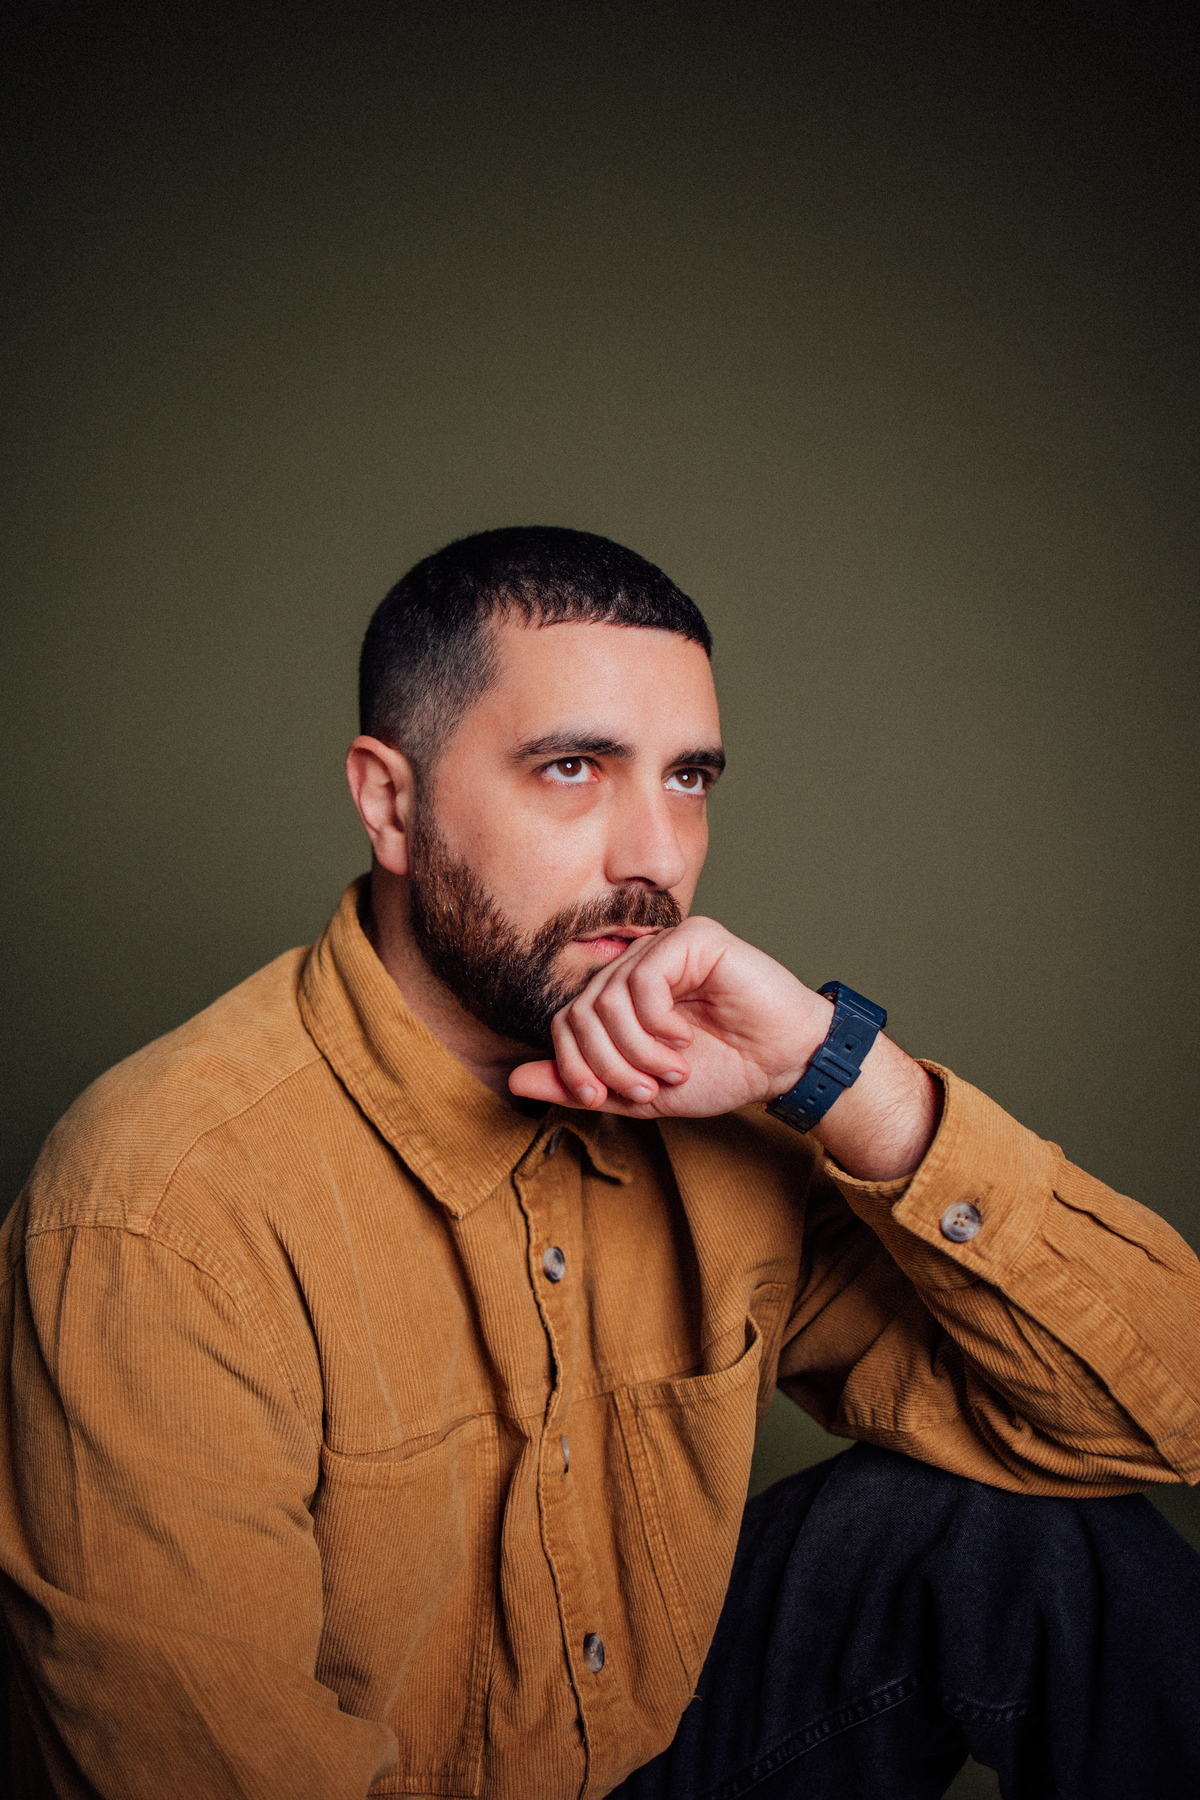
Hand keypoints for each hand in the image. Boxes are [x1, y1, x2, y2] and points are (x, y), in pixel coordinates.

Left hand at [509, 917, 830, 1118]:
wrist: (784, 1063)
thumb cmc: (723, 1070)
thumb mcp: (641, 1092)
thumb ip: (583, 1085)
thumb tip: (514, 1080)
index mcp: (620, 997)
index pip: (566, 1022)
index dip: (572, 1065)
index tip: (598, 1098)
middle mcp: (635, 964)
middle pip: (582, 1012)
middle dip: (608, 1063)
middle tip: (645, 1089)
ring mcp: (662, 946)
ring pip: (609, 998)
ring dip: (637, 1049)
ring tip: (671, 1069)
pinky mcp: (693, 938)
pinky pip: (644, 978)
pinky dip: (657, 1021)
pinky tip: (684, 1038)